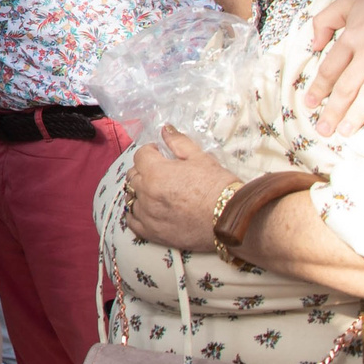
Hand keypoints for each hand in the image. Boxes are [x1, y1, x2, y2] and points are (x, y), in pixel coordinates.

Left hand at [122, 126, 235, 250]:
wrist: (232, 220)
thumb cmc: (219, 187)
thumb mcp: (201, 158)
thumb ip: (179, 142)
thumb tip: (165, 130)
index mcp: (156, 173)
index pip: (141, 155)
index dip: (151, 151)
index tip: (159, 153)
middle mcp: (147, 193)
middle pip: (133, 175)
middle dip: (144, 170)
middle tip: (159, 172)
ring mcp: (148, 214)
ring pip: (131, 197)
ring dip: (139, 191)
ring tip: (154, 191)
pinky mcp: (152, 233)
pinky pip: (132, 221)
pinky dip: (136, 214)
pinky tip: (146, 210)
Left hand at [305, 0, 363, 135]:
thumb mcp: (349, 2)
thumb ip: (324, 20)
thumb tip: (313, 45)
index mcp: (353, 36)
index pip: (330, 69)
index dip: (319, 89)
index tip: (309, 105)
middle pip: (347, 87)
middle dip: (333, 111)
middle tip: (323, 131)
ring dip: (358, 116)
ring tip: (346, 132)